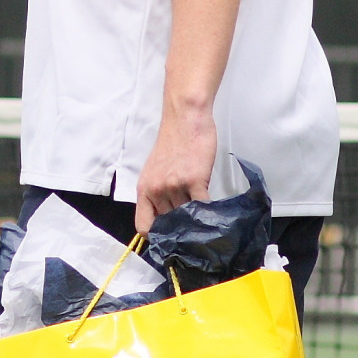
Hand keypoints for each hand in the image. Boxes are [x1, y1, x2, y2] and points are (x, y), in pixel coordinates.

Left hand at [134, 105, 216, 235]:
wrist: (185, 119)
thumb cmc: (174, 143)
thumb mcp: (156, 171)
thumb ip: (158, 194)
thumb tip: (168, 218)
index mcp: (144, 189)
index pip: (144, 226)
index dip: (157, 237)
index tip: (170, 238)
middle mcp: (156, 190)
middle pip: (170, 224)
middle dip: (182, 227)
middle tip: (194, 229)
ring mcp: (174, 186)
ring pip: (187, 217)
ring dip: (197, 220)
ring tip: (205, 218)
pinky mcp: (194, 180)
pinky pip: (202, 207)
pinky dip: (209, 212)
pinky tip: (214, 211)